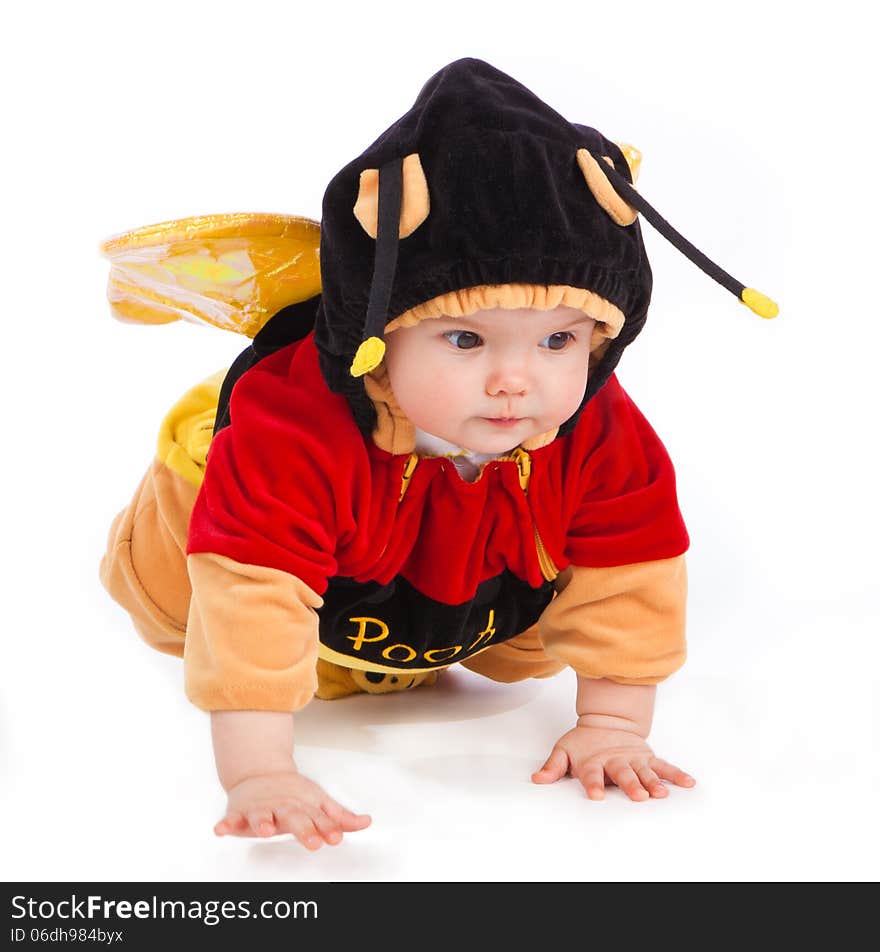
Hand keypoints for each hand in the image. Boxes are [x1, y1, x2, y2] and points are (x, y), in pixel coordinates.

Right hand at [215, 768, 371, 847]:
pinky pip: (231, 819)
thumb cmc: (293, 793)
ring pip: (262, 815)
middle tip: (313, 841)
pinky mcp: (240, 812)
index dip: (327, 828)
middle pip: (294, 818)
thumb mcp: (319, 802)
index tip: (335, 837)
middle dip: (304, 829)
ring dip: (262, 822)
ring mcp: (261, 808)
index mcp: (303, 806)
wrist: (260, 773)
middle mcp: (283, 807)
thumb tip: (366, 822)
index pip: (317, 818)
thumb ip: (340, 817)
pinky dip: (225, 824)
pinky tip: (221, 830)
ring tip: (264, 830)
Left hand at [532, 724, 694, 801]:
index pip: (592, 774)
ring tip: (662, 793)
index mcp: (594, 762)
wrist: (606, 721)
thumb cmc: (584, 742)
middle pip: (623, 774)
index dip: (593, 784)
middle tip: (638, 796)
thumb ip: (553, 766)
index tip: (596, 795)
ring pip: (645, 771)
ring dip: (653, 782)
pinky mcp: (647, 757)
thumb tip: (537, 779)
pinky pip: (663, 766)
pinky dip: (676, 774)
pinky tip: (689, 783)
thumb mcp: (564, 750)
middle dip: (631, 785)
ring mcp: (633, 759)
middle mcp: (616, 761)